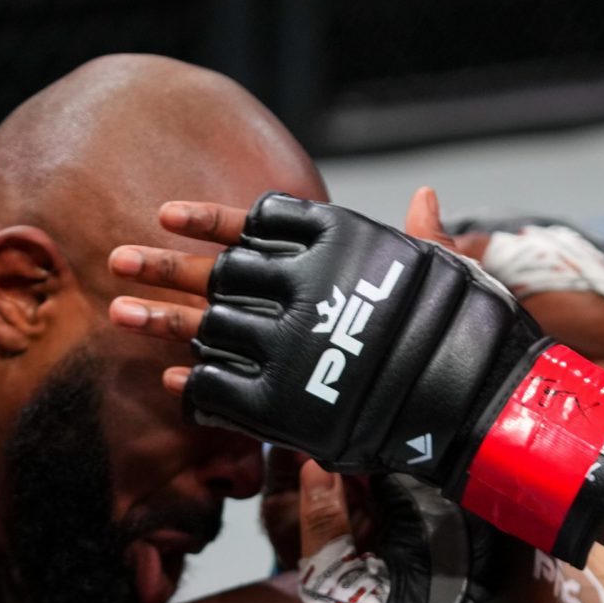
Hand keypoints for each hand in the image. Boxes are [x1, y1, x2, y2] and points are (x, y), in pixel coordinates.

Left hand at [110, 192, 603, 562]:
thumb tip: (424, 196)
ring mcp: (289, 345)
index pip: (260, 221)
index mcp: (341, 244)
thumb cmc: (476, 335)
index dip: (210, 218)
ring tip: (119, 316)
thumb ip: (422, 238)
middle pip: (220, 273)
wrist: (486, 406)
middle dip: (164, 268)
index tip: (167, 215)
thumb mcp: (451, 273)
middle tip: (117, 263)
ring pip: (210, 328)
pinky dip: (195, 384)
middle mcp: (307, 286)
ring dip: (161, 323)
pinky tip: (174, 380)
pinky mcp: (281, 404)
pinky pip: (221, 390)